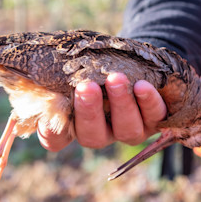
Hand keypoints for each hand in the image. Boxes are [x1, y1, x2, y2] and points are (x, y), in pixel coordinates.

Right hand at [37, 73, 166, 150]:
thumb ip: (62, 77)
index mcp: (76, 125)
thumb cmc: (96, 66)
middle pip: (93, 136)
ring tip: (115, 78)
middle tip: (86, 87)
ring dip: (121, 104)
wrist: (131, 62)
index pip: (56, 139)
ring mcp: (129, 130)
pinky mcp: (154, 120)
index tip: (46, 115)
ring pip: (126, 130)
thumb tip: (45, 80)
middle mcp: (102, 134)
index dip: (50, 132)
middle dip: (89, 112)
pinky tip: (142, 85)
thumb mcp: (76, 68)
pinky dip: (148, 101)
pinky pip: (155, 117)